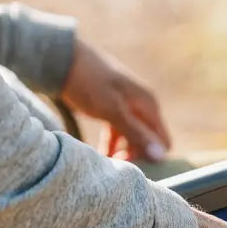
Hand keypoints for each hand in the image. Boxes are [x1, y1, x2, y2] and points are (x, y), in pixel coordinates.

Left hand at [61, 38, 170, 161]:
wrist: (64, 61)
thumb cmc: (90, 84)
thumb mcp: (113, 111)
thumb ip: (136, 133)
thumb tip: (161, 155)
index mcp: (148, 104)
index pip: (162, 142)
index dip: (150, 158)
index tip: (129, 166)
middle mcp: (142, 106)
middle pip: (148, 143)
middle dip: (134, 157)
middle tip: (113, 165)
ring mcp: (128, 108)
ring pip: (132, 140)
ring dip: (121, 154)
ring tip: (104, 162)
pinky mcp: (113, 110)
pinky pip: (118, 134)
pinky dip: (110, 146)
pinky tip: (99, 155)